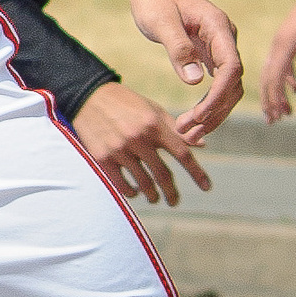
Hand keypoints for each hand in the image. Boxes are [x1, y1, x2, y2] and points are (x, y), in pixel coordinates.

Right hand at [73, 83, 211, 205]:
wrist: (88, 95)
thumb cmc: (126, 102)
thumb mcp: (152, 109)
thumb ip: (176, 128)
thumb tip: (202, 145)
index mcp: (154, 125)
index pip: (182, 154)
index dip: (197, 173)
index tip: (207, 187)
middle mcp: (138, 138)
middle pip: (163, 175)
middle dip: (172, 193)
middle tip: (174, 201)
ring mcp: (120, 149)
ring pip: (143, 184)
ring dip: (152, 195)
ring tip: (154, 198)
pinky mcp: (103, 157)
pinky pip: (122, 185)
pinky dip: (131, 193)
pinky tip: (134, 192)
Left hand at [129, 0, 242, 141]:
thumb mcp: (160, 20)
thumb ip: (178, 48)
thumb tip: (196, 82)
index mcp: (218, 27)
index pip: (231, 69)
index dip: (218, 96)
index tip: (198, 115)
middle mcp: (225, 38)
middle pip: (232, 84)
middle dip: (213, 112)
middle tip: (187, 132)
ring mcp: (219, 46)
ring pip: (227, 88)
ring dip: (212, 113)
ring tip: (188, 133)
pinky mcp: (210, 53)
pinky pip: (217, 83)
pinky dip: (208, 103)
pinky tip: (195, 120)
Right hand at [261, 0, 295, 121]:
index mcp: (285, 43)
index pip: (275, 77)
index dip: (274, 99)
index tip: (275, 118)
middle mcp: (280, 43)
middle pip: (269, 76)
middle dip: (270, 99)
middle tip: (273, 122)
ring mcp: (284, 40)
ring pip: (275, 71)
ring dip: (279, 91)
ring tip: (285, 112)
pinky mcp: (292, 37)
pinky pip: (284, 63)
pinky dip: (287, 78)